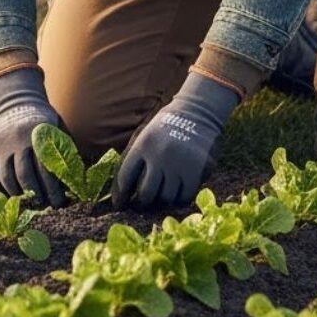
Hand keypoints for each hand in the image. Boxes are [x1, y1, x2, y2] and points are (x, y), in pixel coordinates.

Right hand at [0, 67, 67, 206]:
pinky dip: (1, 188)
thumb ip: (64, 153)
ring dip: (18, 194)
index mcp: (36, 136)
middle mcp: (15, 141)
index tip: (58, 203)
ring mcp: (0, 146)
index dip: (52, 189)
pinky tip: (12, 193)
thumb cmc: (45, 124)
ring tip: (28, 200)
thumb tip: (74, 183)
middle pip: (24, 176)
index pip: (44, 169)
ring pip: (6, 178)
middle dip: (35, 195)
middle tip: (44, 204)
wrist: (18, 104)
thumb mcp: (57, 132)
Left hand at [114, 73, 239, 209]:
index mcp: (142, 146)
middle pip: (146, 193)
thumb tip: (122, 189)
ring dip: (161, 200)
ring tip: (160, 197)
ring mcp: (179, 164)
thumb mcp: (143, 135)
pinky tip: (176, 194)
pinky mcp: (197, 170)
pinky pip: (185, 196)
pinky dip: (179, 199)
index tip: (119, 205)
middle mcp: (159, 156)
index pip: (125, 178)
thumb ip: (134, 158)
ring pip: (166, 198)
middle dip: (141, 203)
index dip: (120, 196)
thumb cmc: (165, 126)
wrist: (196, 111)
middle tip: (141, 204)